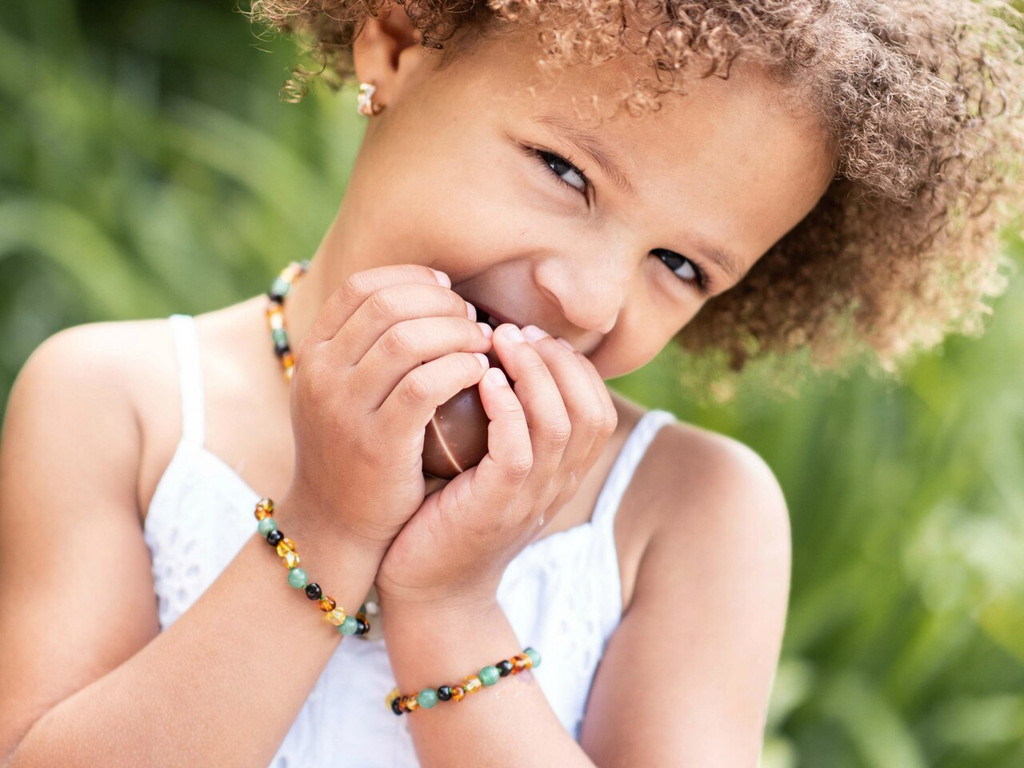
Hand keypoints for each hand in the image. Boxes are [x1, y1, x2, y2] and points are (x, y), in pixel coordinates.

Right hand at [283, 265, 491, 556]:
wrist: (335, 523)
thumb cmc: (352, 450)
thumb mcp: (339, 392)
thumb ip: (365, 348)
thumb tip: (422, 295)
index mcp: (313, 354)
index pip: (360, 287)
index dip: (409, 279)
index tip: (444, 289)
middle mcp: (321, 375)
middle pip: (386, 306)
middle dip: (439, 303)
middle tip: (471, 318)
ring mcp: (345, 409)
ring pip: (406, 340)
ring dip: (455, 332)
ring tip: (482, 342)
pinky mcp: (378, 442)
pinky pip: (424, 386)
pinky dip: (459, 368)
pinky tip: (480, 372)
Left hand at [376, 323, 617, 608]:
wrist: (428, 588)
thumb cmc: (447, 515)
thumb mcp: (486, 467)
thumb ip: (503, 425)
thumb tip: (491, 361)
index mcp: (561, 474)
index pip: (598, 409)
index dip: (573, 366)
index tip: (532, 337)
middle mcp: (557, 485)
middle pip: (590, 410)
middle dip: (557, 360)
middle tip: (515, 330)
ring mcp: (532, 498)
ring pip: (560, 423)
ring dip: (534, 373)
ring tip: (500, 341)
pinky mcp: (498, 507)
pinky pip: (519, 449)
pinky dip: (508, 408)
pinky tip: (485, 381)